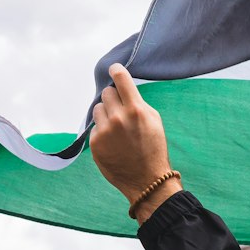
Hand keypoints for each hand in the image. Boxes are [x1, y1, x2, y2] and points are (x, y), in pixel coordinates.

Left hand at [89, 65, 182, 222]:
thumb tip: (123, 90)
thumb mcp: (154, 121)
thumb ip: (138, 103)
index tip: (113, 69)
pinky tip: (113, 142)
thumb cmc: (153, 148)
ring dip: (105, 114)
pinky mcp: (95, 143)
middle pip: (106, 93)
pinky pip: (95, 127)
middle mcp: (118, 118)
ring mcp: (105, 131)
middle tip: (120, 110)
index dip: (116, 71)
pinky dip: (102, 131)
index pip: (121, 80)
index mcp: (136, 110)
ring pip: (98, 108)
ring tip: (117, 129)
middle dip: (113, 99)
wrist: (146, 180)